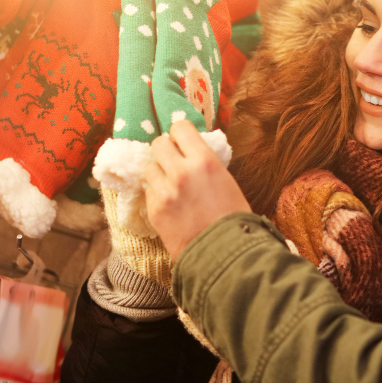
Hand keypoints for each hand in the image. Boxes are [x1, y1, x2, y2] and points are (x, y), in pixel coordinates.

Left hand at [144, 120, 251, 262]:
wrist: (222, 254)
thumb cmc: (233, 217)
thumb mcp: (226, 180)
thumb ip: (206, 163)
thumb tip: (193, 152)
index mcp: (204, 160)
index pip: (180, 128)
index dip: (181, 134)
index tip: (183, 141)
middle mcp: (181, 171)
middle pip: (159, 143)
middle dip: (166, 150)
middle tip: (174, 161)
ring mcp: (164, 191)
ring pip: (150, 167)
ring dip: (159, 172)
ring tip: (171, 185)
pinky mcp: (153, 209)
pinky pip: (149, 191)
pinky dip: (157, 194)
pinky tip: (170, 204)